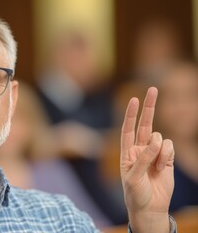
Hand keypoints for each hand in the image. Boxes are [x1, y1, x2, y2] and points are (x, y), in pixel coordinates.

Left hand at [120, 87, 173, 232]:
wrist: (150, 207)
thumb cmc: (135, 193)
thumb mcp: (133, 177)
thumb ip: (143, 158)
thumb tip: (154, 140)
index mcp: (127, 152)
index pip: (127, 129)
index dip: (130, 115)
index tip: (133, 99)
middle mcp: (140, 149)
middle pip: (145, 124)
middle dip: (148, 107)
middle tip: (152, 89)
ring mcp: (154, 153)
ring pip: (159, 138)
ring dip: (159, 151)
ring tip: (157, 167)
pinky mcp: (167, 158)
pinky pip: (169, 147)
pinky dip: (167, 155)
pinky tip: (164, 167)